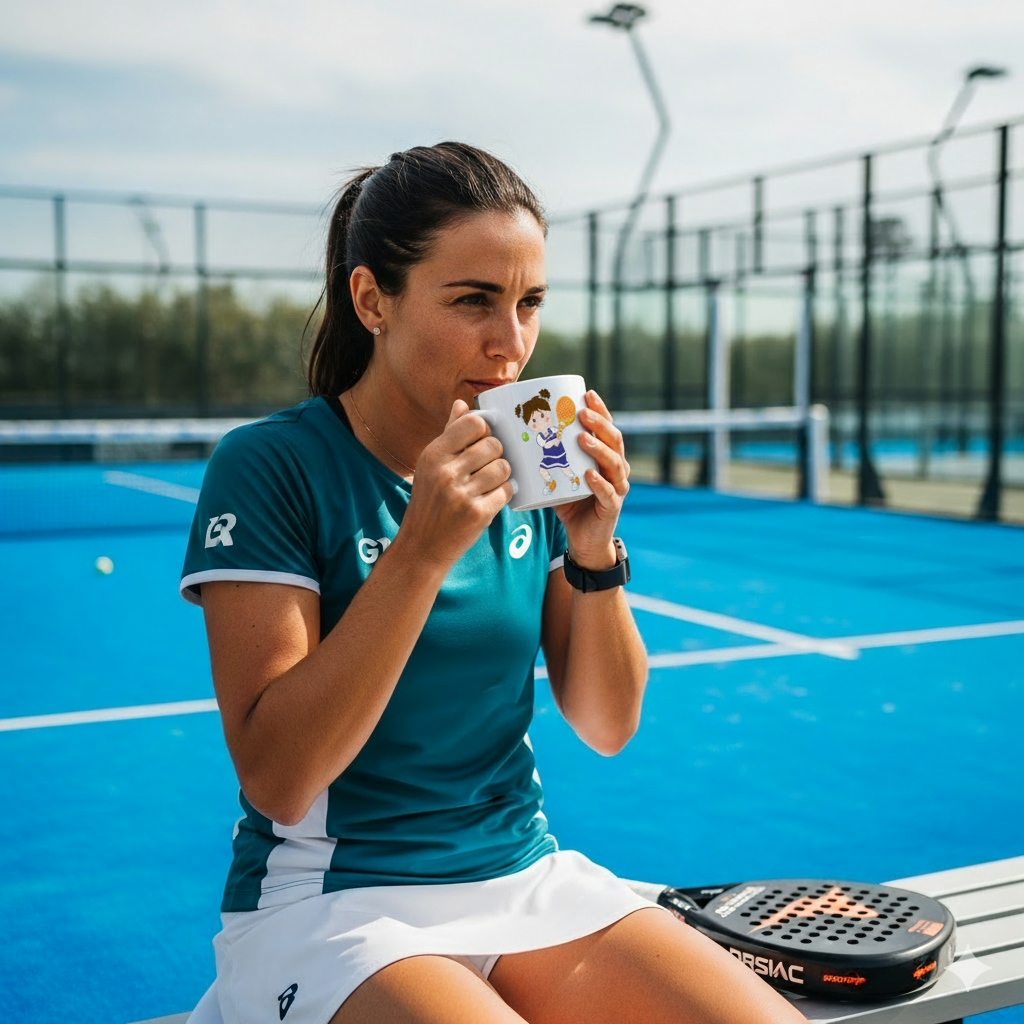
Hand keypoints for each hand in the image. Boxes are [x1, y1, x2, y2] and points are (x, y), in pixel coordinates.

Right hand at [394, 401, 512, 570]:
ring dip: (502, 475)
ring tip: (491, 483)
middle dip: (497, 455)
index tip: (484, 440)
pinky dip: (505, 493)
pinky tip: (493, 497)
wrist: (422, 546)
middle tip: (488, 466)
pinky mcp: (478, 514)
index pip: (473, 423)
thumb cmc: (429, 502)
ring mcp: (462, 494)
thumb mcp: (430, 466)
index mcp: (433, 454)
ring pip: (503, 468)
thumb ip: (449, 433)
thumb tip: (462, 404)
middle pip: (494, 445)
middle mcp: (446, 472)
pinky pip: (506, 491)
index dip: (485, 430)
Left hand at [556, 391, 628, 570]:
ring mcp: (617, 488)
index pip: (606, 428)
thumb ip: (545, 455)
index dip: (600, 410)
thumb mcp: (558, 474)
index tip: (586, 393)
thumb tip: (513, 433)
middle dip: (599, 424)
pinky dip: (600, 483)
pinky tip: (589, 474)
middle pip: (614, 441)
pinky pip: (609, 493)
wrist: (582, 539)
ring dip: (599, 449)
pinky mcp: (612, 508)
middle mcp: (616, 469)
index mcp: (605, 457)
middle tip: (582, 413)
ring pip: (615, 464)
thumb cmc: (569, 502)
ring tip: (582, 439)